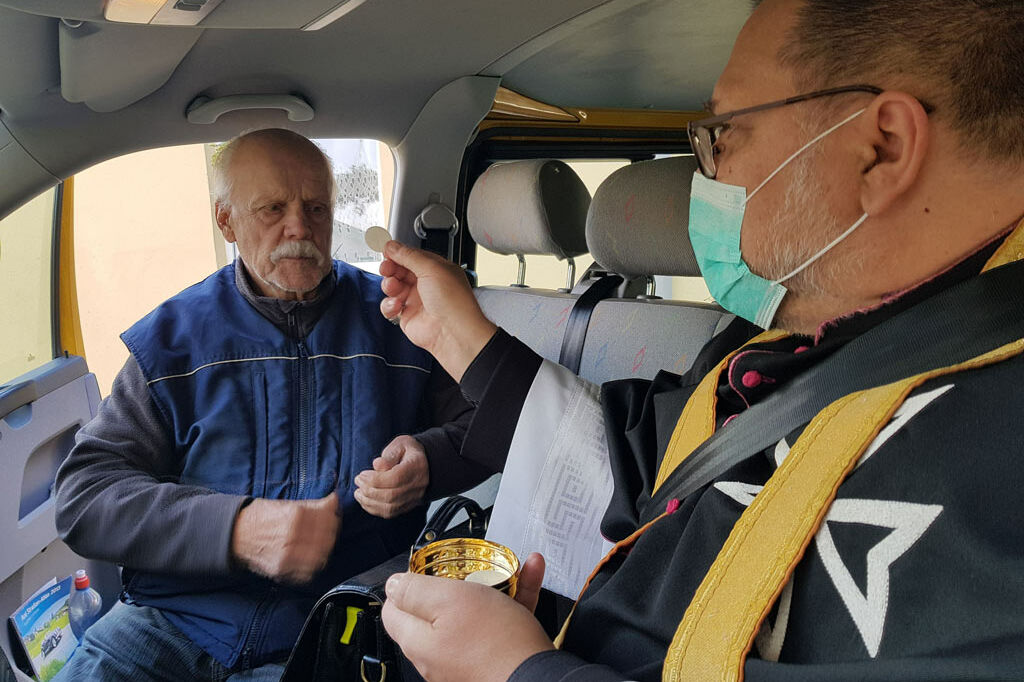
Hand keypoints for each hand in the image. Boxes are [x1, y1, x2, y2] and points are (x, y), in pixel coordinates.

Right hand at [230, 491, 339, 583]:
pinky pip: (308, 573)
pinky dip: (314, 566)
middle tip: (330, 528)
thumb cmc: (260, 517)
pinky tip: (313, 558)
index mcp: (296, 515)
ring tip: (323, 544)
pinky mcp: (282, 570)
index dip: (334, 514)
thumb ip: (311, 505)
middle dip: (332, 531)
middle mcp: (294, 535)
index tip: (334, 513)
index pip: (328, 517)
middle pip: (328, 537)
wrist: (235, 534)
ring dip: (325, 549)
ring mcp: (288, 555)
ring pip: (321, 556)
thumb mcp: (285, 504)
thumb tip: (332, 501)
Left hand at [354, 435, 428, 517]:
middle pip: (391, 495)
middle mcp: (418, 485)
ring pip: (390, 507)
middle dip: (369, 491)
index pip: (395, 478)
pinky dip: (374, 509)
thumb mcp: (400, 444)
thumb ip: (389, 455)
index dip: (375, 480)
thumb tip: (377, 465)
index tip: (362, 475)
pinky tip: (365, 501)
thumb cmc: (409, 451)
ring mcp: (414, 497)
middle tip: (358, 482)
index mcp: (416, 467)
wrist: (424, 463)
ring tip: (358, 493)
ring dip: (369, 502)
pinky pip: (390, 513)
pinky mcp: (408, 505)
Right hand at [380, 241, 496, 380]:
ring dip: (389, 285)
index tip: (386, 250)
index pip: (412, 256)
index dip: (398, 253)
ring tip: (393, 287)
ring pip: (393, 287)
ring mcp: (416, 300)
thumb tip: (392, 246)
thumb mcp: (431, 269)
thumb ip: (409, 255)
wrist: (453, 333)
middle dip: (391, 268)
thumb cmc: (453, 303)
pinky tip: (396, 305)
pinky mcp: (408, 316)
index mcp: (436, 269)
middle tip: (387, 268)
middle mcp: (427, 284)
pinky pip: (390, 306)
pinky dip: (389, 305)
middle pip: (400, 270)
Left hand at [383, 553, 550, 681]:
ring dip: (492, 584)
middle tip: (470, 567)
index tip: (426, 569)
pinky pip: (499, 623)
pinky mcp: (494, 659)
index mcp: (419, 641)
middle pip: (436, 610)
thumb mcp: (448, 600)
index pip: (394, 611)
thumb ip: (415, 591)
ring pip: (474, 613)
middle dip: (456, 581)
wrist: (539, 679)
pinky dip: (513, 598)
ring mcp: (466, 659)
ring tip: (509, 566)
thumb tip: (393, 584)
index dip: (406, 584)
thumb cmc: (495, 644)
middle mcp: (438, 655)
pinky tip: (530, 575)